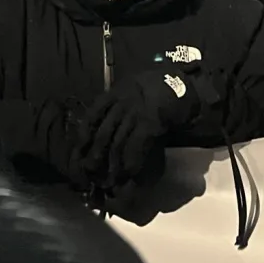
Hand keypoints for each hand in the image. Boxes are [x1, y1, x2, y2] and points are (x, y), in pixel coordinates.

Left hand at [77, 72, 198, 187]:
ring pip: (117, 144)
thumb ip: (118, 103)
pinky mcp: (150, 122)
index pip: (90, 118)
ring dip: (113, 166)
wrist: (185, 81)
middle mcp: (121, 101)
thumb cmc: (158, 85)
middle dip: (95, 158)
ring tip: (110, 182)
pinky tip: (130, 173)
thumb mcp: (132, 87)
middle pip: (101, 135)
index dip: (82, 139)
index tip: (78, 155)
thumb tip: (106, 129)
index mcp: (114, 92)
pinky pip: (135, 146)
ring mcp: (135, 112)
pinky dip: (132, 162)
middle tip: (92, 176)